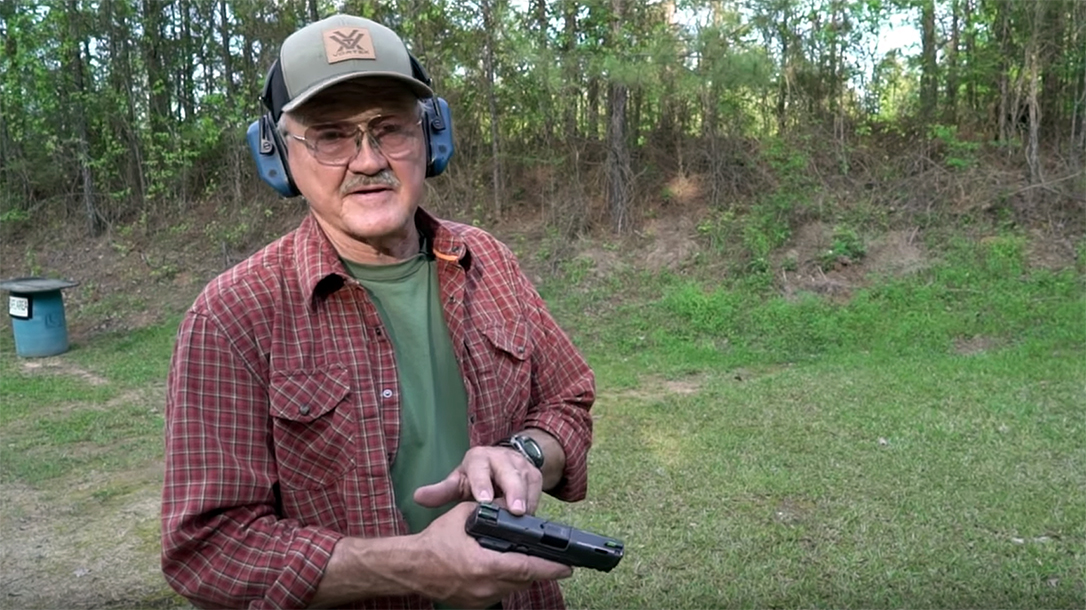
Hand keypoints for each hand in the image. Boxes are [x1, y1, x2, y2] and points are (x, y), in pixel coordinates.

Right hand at [413, 501, 572, 607]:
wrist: (411, 567)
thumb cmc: (435, 541)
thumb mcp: (463, 516)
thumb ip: (491, 511)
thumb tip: (512, 505)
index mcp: (485, 565)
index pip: (526, 568)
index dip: (549, 568)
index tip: (567, 566)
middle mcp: (485, 587)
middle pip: (524, 581)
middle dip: (540, 571)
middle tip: (557, 563)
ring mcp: (480, 599)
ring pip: (513, 589)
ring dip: (524, 577)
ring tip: (534, 564)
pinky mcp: (475, 605)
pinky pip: (500, 594)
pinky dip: (507, 583)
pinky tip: (508, 571)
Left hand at [414, 445, 541, 514]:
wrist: (501, 464)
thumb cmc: (476, 477)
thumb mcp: (458, 482)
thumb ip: (441, 491)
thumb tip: (418, 496)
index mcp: (478, 458)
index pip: (479, 469)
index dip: (482, 484)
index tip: (484, 500)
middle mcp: (500, 457)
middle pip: (508, 473)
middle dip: (513, 491)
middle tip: (515, 510)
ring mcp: (519, 464)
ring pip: (525, 480)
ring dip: (526, 498)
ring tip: (525, 516)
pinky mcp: (534, 474)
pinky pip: (537, 488)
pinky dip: (534, 501)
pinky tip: (530, 515)